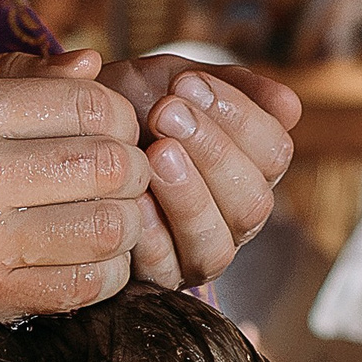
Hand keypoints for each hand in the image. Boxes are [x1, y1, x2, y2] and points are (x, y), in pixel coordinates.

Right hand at [0, 52, 154, 334]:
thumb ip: (10, 73)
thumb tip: (90, 67)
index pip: (85, 103)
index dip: (117, 112)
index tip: (110, 125)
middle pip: (106, 165)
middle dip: (131, 165)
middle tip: (123, 170)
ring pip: (105, 228)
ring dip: (125, 220)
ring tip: (111, 212)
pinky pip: (82, 287)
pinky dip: (106, 272)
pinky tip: (93, 256)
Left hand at [93, 57, 299, 287]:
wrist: (72, 133)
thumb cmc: (130, 105)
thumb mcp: (175, 80)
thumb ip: (229, 86)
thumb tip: (290, 108)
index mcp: (250, 169)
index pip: (273, 154)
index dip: (239, 118)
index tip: (188, 83)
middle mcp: (232, 220)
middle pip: (251, 203)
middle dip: (211, 153)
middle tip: (166, 113)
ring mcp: (197, 255)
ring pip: (216, 245)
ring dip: (188, 197)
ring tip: (155, 153)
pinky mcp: (158, 280)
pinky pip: (168, 269)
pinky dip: (153, 234)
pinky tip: (136, 198)